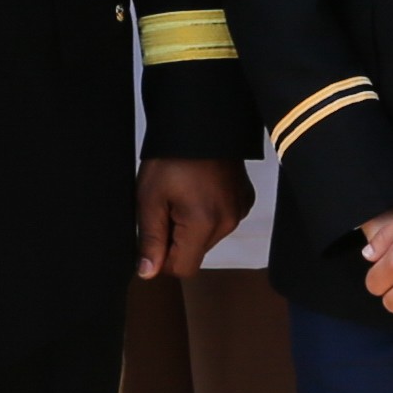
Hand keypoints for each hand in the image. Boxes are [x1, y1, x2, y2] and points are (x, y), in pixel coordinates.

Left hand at [138, 157, 248, 278]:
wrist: (200, 119)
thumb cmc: (172, 155)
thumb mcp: (149, 198)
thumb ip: (150, 239)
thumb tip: (148, 272)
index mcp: (204, 223)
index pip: (183, 269)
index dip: (162, 259)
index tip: (153, 235)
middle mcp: (228, 222)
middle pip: (195, 253)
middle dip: (175, 238)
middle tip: (165, 205)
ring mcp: (239, 210)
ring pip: (207, 238)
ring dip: (190, 226)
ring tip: (181, 193)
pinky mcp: (244, 199)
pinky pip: (221, 220)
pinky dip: (207, 213)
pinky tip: (197, 189)